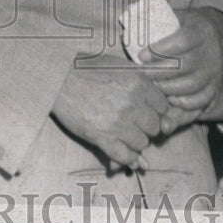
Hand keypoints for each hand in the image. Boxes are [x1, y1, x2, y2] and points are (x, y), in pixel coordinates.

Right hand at [51, 64, 169, 168]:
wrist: (58, 78)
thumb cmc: (89, 68)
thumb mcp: (121, 65)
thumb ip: (145, 79)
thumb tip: (163, 100)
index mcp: (139, 83)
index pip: (164, 108)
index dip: (156, 111)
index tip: (147, 111)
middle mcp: (132, 104)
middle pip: (155, 128)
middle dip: (146, 126)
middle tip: (133, 121)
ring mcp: (117, 123)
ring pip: (142, 143)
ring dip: (135, 141)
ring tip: (123, 131)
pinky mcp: (101, 137)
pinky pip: (125, 156)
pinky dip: (127, 157)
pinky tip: (121, 148)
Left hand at [138, 7, 222, 112]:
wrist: (214, 34)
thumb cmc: (186, 25)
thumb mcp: (176, 15)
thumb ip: (156, 18)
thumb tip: (127, 18)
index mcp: (200, 31)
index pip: (182, 41)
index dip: (160, 50)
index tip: (141, 55)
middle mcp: (209, 52)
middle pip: (185, 65)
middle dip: (158, 72)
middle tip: (141, 73)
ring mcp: (213, 71)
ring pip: (191, 85)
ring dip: (167, 88)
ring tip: (151, 85)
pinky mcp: (214, 86)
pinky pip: (201, 100)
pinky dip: (184, 104)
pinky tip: (169, 100)